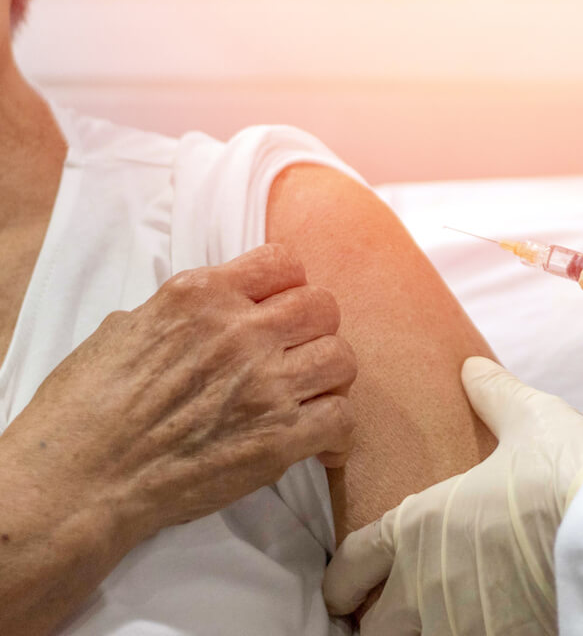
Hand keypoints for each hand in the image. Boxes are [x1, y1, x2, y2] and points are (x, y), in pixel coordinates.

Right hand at [2, 244, 356, 539]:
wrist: (78, 482)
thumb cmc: (84, 409)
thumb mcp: (124, 329)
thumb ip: (177, 314)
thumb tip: (203, 316)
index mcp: (200, 296)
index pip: (282, 262)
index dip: (289, 286)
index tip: (282, 308)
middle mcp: (239, 332)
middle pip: (323, 306)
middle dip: (315, 330)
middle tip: (298, 355)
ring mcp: (264, 386)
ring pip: (341, 358)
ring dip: (330, 377)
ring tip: (312, 395)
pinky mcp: (278, 440)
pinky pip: (342, 419)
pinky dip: (337, 433)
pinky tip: (321, 442)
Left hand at [323, 357, 582, 634]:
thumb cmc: (565, 472)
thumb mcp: (530, 419)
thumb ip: (494, 395)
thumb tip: (473, 367)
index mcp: (422, 525)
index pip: (354, 562)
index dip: (342, 577)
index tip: (343, 587)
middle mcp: (428, 584)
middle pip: (377, 626)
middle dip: (382, 620)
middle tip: (396, 611)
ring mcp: (461, 625)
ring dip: (424, 632)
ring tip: (446, 619)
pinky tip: (493, 623)